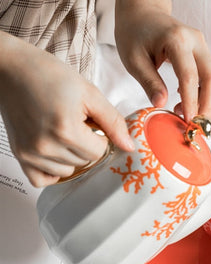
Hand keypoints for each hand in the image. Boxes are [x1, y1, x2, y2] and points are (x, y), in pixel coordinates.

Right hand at [0, 32, 134, 186]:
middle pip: (85, 162)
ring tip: (62, 132)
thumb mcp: (89, 93)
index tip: (91, 123)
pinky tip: (54, 152)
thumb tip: (129, 147)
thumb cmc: (48, 75)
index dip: (100, 138)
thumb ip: (113, 122)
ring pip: (68, 171)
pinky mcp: (20, 155)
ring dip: (71, 156)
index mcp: (66, 130)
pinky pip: (42, 180)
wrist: (11, 68)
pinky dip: (52, 171)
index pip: (99, 153)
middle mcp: (45, 146)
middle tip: (74, 123)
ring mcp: (30, 153)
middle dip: (86, 145)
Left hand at [114, 0, 210, 121]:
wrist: (143, 13)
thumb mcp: (134, 59)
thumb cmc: (135, 34)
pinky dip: (204, 95)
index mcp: (177, 40)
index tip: (188, 123)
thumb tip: (161, 104)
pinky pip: (210, 77)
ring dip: (207, 102)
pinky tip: (187, 104)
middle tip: (197, 128)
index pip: (189, 76)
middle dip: (207, 106)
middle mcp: (195, 41)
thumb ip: (149, 82)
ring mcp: (202, 46)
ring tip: (188, 117)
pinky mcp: (203, 53)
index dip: (191, 102)